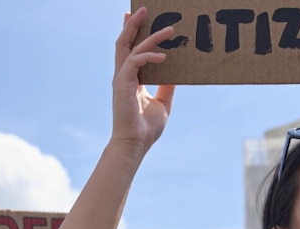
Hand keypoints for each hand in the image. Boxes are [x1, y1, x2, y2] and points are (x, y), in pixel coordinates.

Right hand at [110, 7, 175, 154]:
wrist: (135, 144)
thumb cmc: (146, 128)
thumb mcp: (162, 102)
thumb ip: (167, 86)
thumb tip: (177, 72)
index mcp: (129, 79)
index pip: (128, 50)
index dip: (131, 32)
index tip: (134, 16)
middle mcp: (123, 76)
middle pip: (124, 42)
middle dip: (133, 24)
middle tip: (145, 9)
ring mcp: (121, 79)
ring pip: (130, 48)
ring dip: (148, 35)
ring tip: (168, 28)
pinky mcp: (124, 84)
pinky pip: (136, 62)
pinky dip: (149, 56)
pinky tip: (164, 57)